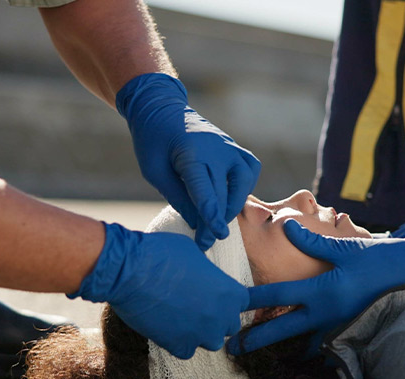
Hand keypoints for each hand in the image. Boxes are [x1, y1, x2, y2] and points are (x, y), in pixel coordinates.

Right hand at [71, 223, 247, 358]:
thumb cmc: (162, 253)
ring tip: (179, 315)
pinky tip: (165, 325)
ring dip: (199, 331)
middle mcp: (223, 317)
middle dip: (216, 317)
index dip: (231, 301)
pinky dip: (177, 341)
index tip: (225, 300)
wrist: (130, 270)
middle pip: (229, 325)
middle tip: (195, 304)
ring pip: (209, 341)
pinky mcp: (180, 347)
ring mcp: (202, 334)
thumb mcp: (196, 254)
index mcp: (232, 292)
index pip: (248, 304)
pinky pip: (186, 350)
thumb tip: (206, 275)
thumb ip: (209, 273)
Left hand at [117, 73, 260, 249]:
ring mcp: (230, 147)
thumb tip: (198, 223)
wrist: (163, 110)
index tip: (211, 238)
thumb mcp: (154, 172)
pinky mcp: (236, 148)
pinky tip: (230, 197)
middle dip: (215, 222)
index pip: (205, 191)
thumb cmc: (153, 142)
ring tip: (217, 220)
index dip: (209, 217)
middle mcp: (217, 149)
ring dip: (233, 206)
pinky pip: (250, 170)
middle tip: (204, 243)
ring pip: (244, 183)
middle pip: (222, 193)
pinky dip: (244, 188)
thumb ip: (176, 197)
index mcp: (191, 154)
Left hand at [228, 220, 404, 354]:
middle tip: (232, 348)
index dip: (251, 300)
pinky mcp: (352, 332)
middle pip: (283, 330)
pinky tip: (300, 354)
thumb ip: (312, 243)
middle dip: (256, 339)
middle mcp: (327, 313)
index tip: (229, 305)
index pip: (278, 295)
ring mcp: (340, 326)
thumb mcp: (345, 248)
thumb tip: (287, 228)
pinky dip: (313, 350)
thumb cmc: (381, 258)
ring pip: (304, 343)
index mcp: (322, 290)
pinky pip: (326, 345)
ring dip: (284, 347)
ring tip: (264, 352)